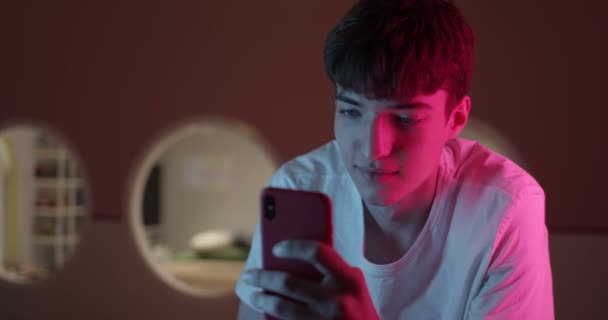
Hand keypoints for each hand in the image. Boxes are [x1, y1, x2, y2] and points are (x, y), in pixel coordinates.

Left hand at [242, 240, 379, 319]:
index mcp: (349, 279)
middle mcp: (336, 300)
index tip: (276, 248)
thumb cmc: (360, 311)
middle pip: (288, 282)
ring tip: (255, 294)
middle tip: (250, 275)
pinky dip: (273, 317)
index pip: (317, 252)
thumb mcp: (355, 287)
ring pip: (281, 307)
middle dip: (263, 277)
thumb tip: (293, 258)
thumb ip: (332, 271)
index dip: (293, 247)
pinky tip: (267, 311)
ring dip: (262, 299)